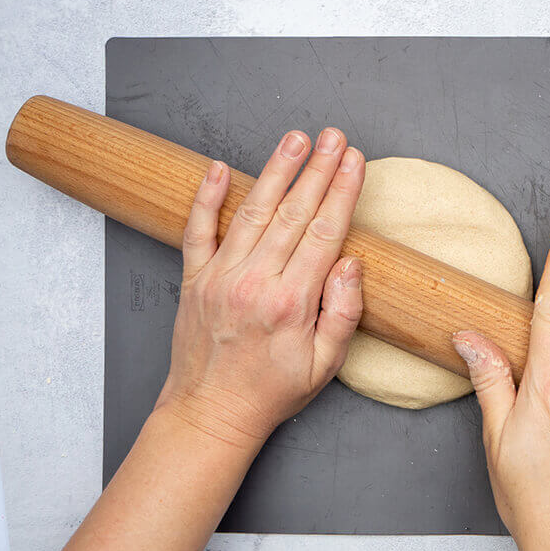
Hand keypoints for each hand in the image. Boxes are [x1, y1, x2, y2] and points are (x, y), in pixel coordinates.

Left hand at [157, 127, 366, 446]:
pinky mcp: (194, 278)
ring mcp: (220, 276)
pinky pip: (198, 230)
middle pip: (293, 213)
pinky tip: (217, 168)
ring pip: (253, 211)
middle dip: (318, 169)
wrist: (211, 414)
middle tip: (334, 137)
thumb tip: (350, 264)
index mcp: (291, 303)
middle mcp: (254, 282)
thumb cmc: (271, 392)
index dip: (342, 192)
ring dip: (276, 170)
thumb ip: (342, 312)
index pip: (324, 233)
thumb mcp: (325, 366)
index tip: (355, 161)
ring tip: (295, 139)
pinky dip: (207, 197)